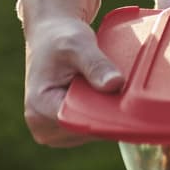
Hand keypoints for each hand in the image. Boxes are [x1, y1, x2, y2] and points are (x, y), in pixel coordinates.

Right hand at [22, 13, 125, 147]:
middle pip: (87, 131)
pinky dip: (102, 115)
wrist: (50, 36)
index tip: (129, 108)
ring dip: (107, 115)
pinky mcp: (64, 129)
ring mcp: (53, 131)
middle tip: (128, 93)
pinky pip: (91, 129)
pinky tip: (109, 99)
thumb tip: (115, 84)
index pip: (78, 124)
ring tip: (114, 92)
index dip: (105, 117)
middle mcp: (42, 125)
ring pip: (91, 133)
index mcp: (39, 107)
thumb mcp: (78, 44)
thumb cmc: (60, 37)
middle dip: (109, 115)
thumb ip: (96, 65)